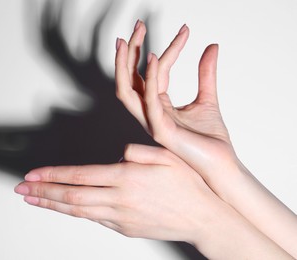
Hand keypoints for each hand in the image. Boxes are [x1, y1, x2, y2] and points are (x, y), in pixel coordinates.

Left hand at [14, 145, 221, 242]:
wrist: (204, 218)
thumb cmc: (188, 185)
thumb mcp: (167, 156)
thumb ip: (138, 152)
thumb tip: (118, 155)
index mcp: (127, 178)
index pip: (80, 175)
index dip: (53, 175)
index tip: (33, 174)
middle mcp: (119, 199)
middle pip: (71, 196)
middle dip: (42, 192)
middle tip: (20, 190)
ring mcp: (120, 218)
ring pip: (78, 211)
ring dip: (52, 205)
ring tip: (33, 201)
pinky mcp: (125, 229)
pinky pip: (95, 220)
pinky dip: (76, 213)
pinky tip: (65, 209)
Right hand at [115, 21, 236, 191]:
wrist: (222, 164)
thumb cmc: (211, 139)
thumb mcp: (208, 98)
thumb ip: (206, 73)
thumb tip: (212, 46)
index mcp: (157, 107)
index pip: (150, 74)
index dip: (161, 50)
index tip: (184, 31)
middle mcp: (149, 113)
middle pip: (129, 80)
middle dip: (129, 52)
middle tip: (137, 26)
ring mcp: (152, 122)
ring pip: (128, 90)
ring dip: (126, 63)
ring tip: (132, 37)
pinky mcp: (161, 130)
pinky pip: (149, 101)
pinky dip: (149, 78)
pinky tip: (153, 57)